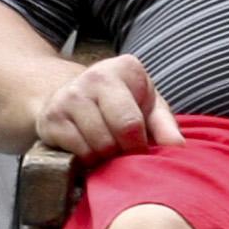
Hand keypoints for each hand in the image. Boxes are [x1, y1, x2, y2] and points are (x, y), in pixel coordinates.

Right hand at [34, 54, 182, 164]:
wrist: (74, 96)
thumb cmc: (121, 103)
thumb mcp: (148, 106)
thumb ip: (165, 125)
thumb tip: (177, 147)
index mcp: (125, 68)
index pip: (133, 122)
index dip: (139, 146)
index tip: (141, 150)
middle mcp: (94, 77)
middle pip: (113, 137)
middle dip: (123, 153)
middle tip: (124, 153)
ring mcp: (68, 96)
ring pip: (95, 147)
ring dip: (105, 158)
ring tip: (108, 150)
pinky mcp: (51, 118)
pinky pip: (76, 152)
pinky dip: (87, 159)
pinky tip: (90, 150)